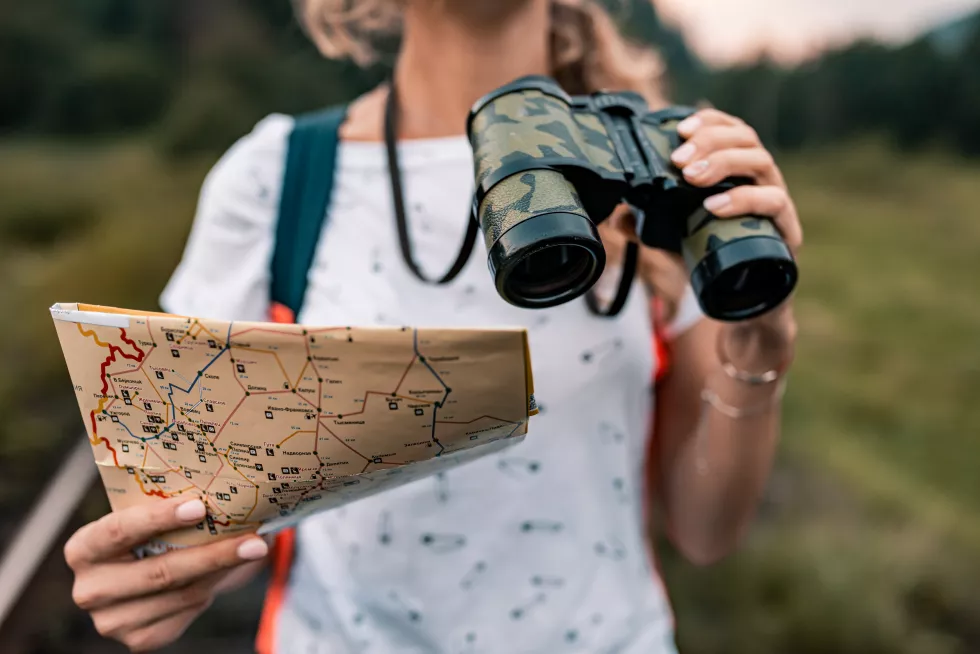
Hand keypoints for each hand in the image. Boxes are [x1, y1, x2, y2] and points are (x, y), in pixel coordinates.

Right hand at [65, 496, 269, 651]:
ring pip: (180, 594)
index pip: (118, 531)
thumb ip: (179, 504)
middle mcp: (89, 589)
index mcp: (84, 548)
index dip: (158, 519)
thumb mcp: (156, 514)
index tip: (199, 507)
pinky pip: (185, 613)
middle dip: (212, 555)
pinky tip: (222, 573)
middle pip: (159, 572)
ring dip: (221, 571)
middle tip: (253, 541)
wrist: (153, 569)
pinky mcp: (138, 640)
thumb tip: (235, 492)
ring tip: (252, 550)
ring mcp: (111, 621)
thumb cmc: (156, 531)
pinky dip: (211, 589)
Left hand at [670, 108, 799, 357]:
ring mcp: (777, 202)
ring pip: (762, 162)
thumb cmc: (714, 259)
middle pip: (746, 139)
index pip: (731, 130)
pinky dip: (745, 200)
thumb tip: (614, 215)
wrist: (744, 304)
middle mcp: (762, 180)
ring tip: (692, 177)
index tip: (680, 129)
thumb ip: (646, 225)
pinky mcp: (786, 230)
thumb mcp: (675, 238)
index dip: (709, 121)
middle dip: (710, 141)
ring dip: (725, 162)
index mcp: (739, 171)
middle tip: (678, 159)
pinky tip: (715, 205)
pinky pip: (774, 204)